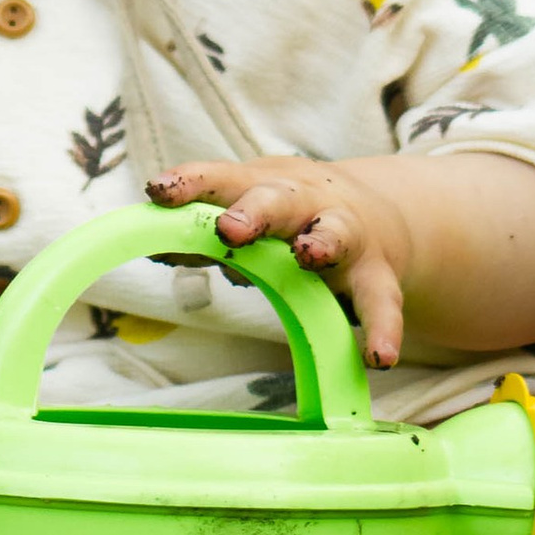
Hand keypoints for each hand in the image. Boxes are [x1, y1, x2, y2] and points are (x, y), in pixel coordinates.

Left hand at [148, 154, 416, 367]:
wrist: (374, 213)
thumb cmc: (289, 215)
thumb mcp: (250, 212)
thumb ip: (205, 233)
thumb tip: (151, 247)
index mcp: (264, 185)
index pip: (223, 178)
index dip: (192, 183)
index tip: (159, 191)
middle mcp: (305, 202)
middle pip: (277, 199)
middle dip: (254, 211)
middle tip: (229, 228)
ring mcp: (345, 235)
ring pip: (334, 233)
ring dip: (320, 242)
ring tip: (308, 256)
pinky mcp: (377, 274)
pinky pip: (381, 301)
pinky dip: (382, 327)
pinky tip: (379, 357)